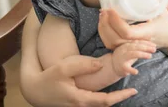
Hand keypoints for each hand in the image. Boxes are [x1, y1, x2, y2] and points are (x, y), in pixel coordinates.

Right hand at [20, 54, 135, 106]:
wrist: (34, 90)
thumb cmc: (48, 78)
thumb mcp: (64, 68)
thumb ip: (83, 65)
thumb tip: (101, 64)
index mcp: (79, 99)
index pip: (105, 101)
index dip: (121, 96)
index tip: (133, 90)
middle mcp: (80, 106)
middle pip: (105, 105)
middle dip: (120, 98)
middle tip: (133, 90)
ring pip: (100, 104)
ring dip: (112, 98)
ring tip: (125, 89)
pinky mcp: (76, 104)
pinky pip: (94, 103)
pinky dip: (104, 98)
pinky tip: (110, 90)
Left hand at [99, 8, 167, 49]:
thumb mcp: (163, 8)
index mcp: (147, 32)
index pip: (127, 32)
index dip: (116, 22)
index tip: (111, 9)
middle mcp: (138, 42)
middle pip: (115, 40)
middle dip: (106, 25)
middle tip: (103, 10)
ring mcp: (133, 46)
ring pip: (112, 44)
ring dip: (103, 30)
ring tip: (102, 16)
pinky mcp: (128, 47)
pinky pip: (113, 45)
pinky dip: (105, 35)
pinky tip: (104, 25)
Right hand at [111, 40, 156, 76]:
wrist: (112, 67)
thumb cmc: (125, 57)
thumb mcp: (131, 51)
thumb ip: (139, 47)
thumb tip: (152, 44)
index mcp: (126, 45)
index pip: (137, 42)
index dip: (146, 43)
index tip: (154, 45)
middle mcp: (123, 50)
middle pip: (136, 47)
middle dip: (146, 47)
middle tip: (154, 49)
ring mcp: (122, 58)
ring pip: (133, 54)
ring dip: (142, 54)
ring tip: (150, 56)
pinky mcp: (121, 67)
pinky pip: (127, 68)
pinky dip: (131, 70)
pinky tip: (136, 72)